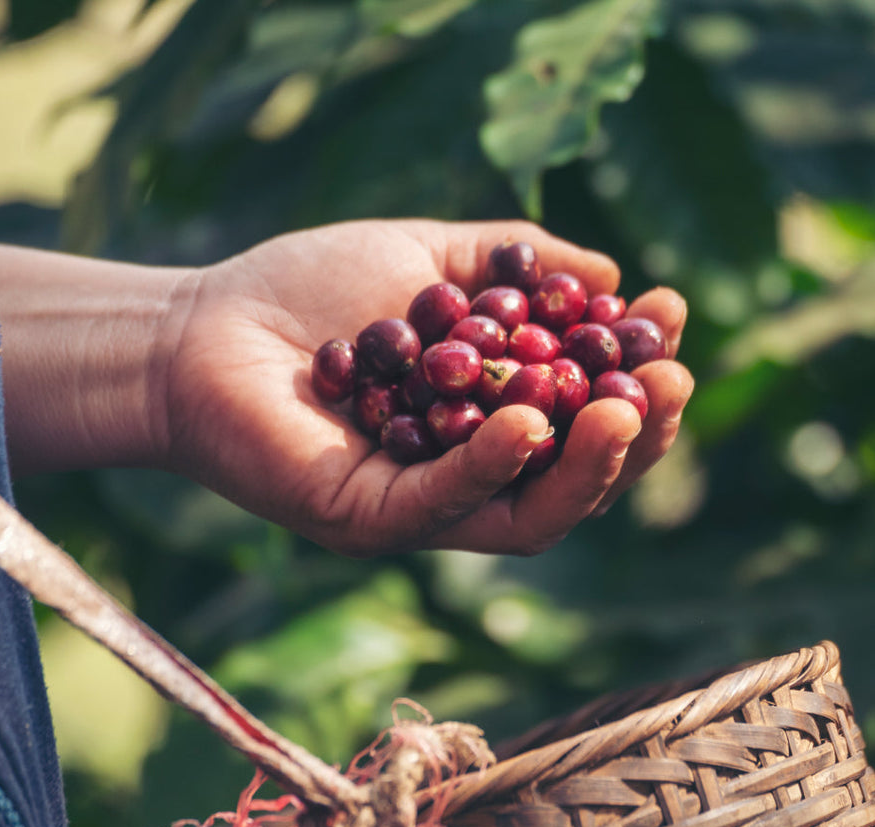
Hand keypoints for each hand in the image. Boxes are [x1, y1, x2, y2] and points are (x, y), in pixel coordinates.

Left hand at [160, 219, 692, 555]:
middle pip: (575, 479)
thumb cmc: (311, 291)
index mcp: (491, 422)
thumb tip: (613, 279)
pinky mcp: (368, 518)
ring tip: (625, 408)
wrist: (200, 324)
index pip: (586, 419)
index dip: (638, 378)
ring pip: (529, 511)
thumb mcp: (433, 259)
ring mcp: (421, 507)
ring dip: (587, 465)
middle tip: (674, 380)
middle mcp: (468, 477)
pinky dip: (493, 463)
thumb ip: (519, 265)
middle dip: (636, 435)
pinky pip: (446, 504)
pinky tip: (530, 419)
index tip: (672, 319)